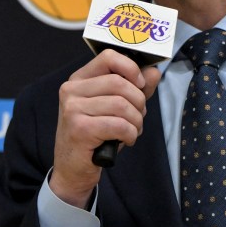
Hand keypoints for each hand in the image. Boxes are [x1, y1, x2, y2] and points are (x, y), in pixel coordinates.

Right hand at [51, 49, 159, 207]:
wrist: (73, 169)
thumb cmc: (96, 135)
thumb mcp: (115, 108)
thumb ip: (135, 88)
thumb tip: (154, 72)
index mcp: (79, 79)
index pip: (108, 57)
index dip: (131, 68)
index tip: (140, 85)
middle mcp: (72, 90)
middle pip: (119, 83)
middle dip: (138, 102)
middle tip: (138, 117)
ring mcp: (72, 109)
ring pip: (121, 104)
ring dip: (136, 121)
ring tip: (132, 130)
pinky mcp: (79, 128)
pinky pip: (119, 125)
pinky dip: (130, 134)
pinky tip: (126, 140)